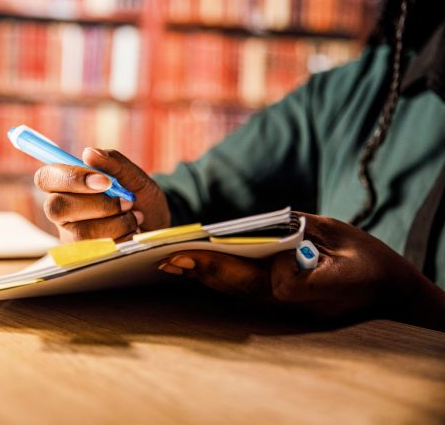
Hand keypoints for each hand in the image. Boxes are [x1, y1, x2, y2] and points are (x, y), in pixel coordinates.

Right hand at [34, 148, 169, 241]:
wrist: (158, 229)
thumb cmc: (142, 200)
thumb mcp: (136, 178)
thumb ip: (114, 163)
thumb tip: (88, 152)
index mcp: (67, 186)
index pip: (46, 178)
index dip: (70, 178)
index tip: (103, 181)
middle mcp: (62, 212)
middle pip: (56, 208)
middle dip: (97, 205)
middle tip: (126, 202)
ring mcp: (71, 237)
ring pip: (81, 232)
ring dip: (116, 223)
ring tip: (134, 216)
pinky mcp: (84, 257)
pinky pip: (97, 250)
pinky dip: (123, 238)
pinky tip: (132, 233)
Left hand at [159, 212, 444, 326]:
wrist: (389, 290)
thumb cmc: (367, 265)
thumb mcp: (343, 248)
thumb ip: (305, 249)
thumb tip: (271, 258)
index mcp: (297, 288)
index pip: (244, 277)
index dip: (212, 265)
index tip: (183, 255)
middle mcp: (283, 299)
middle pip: (230, 285)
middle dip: (195, 270)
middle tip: (161, 257)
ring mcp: (281, 302)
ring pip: (233, 289)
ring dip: (200, 275)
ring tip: (168, 260)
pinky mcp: (280, 296)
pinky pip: (244, 287)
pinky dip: (217, 276)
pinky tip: (195, 264)